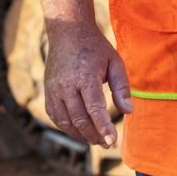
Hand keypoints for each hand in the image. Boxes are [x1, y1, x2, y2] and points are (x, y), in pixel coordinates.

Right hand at [43, 20, 132, 146]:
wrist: (67, 32)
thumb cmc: (95, 48)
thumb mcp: (114, 62)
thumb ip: (122, 87)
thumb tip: (129, 111)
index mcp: (85, 76)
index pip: (94, 108)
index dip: (103, 127)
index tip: (112, 141)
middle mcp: (66, 85)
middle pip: (79, 119)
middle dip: (94, 135)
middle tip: (107, 143)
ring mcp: (54, 89)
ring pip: (66, 122)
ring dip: (81, 135)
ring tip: (95, 140)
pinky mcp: (48, 92)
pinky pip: (55, 116)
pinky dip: (67, 127)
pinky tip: (79, 130)